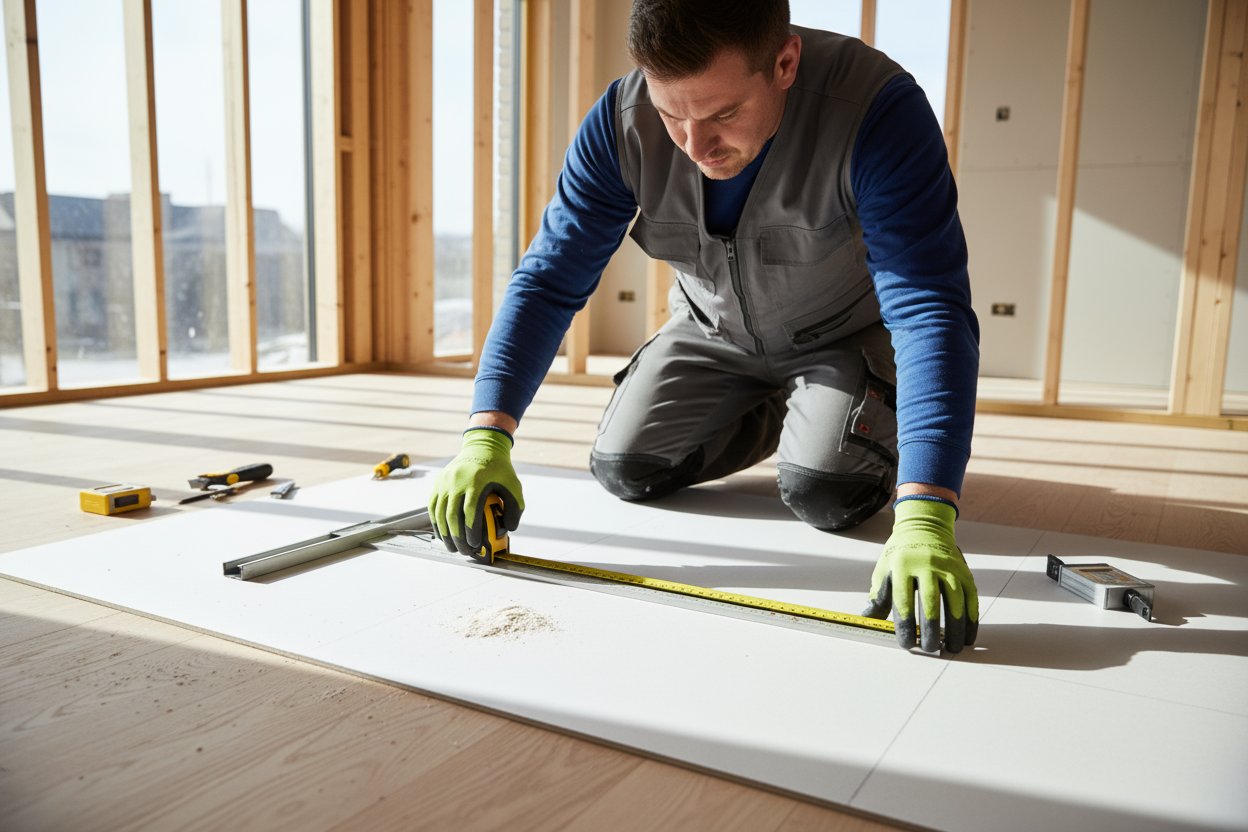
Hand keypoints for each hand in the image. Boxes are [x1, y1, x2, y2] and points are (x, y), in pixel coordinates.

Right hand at [427, 429, 524, 556]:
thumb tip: (508, 529)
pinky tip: (443, 534)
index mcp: (476, 481)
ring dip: (445, 533)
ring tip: (453, 547)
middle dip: (457, 537)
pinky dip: (436, 522)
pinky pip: (433, 506)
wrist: (482, 447)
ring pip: (440, 513)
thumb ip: (514, 508)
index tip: (476, 545)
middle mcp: (457, 481)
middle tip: (464, 551)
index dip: (471, 531)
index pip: (470, 511)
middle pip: (452, 515)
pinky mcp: (438, 483)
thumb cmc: (499, 469)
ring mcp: (445, 482)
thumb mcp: (513, 485)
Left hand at [862, 499, 978, 652]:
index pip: (902, 600)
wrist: (924, 527)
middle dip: (931, 629)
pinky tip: (968, 634)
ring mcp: (948, 566)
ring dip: (955, 627)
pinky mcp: (963, 570)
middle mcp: (926, 564)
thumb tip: (868, 619)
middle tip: (931, 649)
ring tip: (953, 648)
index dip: (905, 625)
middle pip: (930, 601)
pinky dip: (970, 617)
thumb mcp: (884, 570)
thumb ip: (878, 596)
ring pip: (955, 600)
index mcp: (902, 566)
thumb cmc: (900, 553)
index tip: (907, 644)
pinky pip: (970, 596)